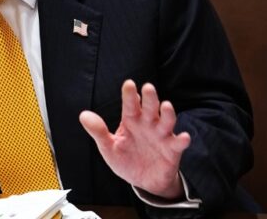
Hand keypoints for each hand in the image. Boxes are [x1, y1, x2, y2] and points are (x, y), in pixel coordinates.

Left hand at [79, 80, 190, 199]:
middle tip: (148, 87)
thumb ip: (98, 131)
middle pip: (150, 108)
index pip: (130, 105)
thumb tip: (83, 115)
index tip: (128, 84)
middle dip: (150, 98)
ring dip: (167, 114)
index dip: (130, 95)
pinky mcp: (172, 150)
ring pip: (166, 121)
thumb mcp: (109, 147)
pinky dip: (182, 140)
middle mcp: (148, 124)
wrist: (144, 181)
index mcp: (132, 120)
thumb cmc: (126, 159)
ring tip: (166, 106)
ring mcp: (162, 135)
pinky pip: (178, 143)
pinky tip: (184, 137)